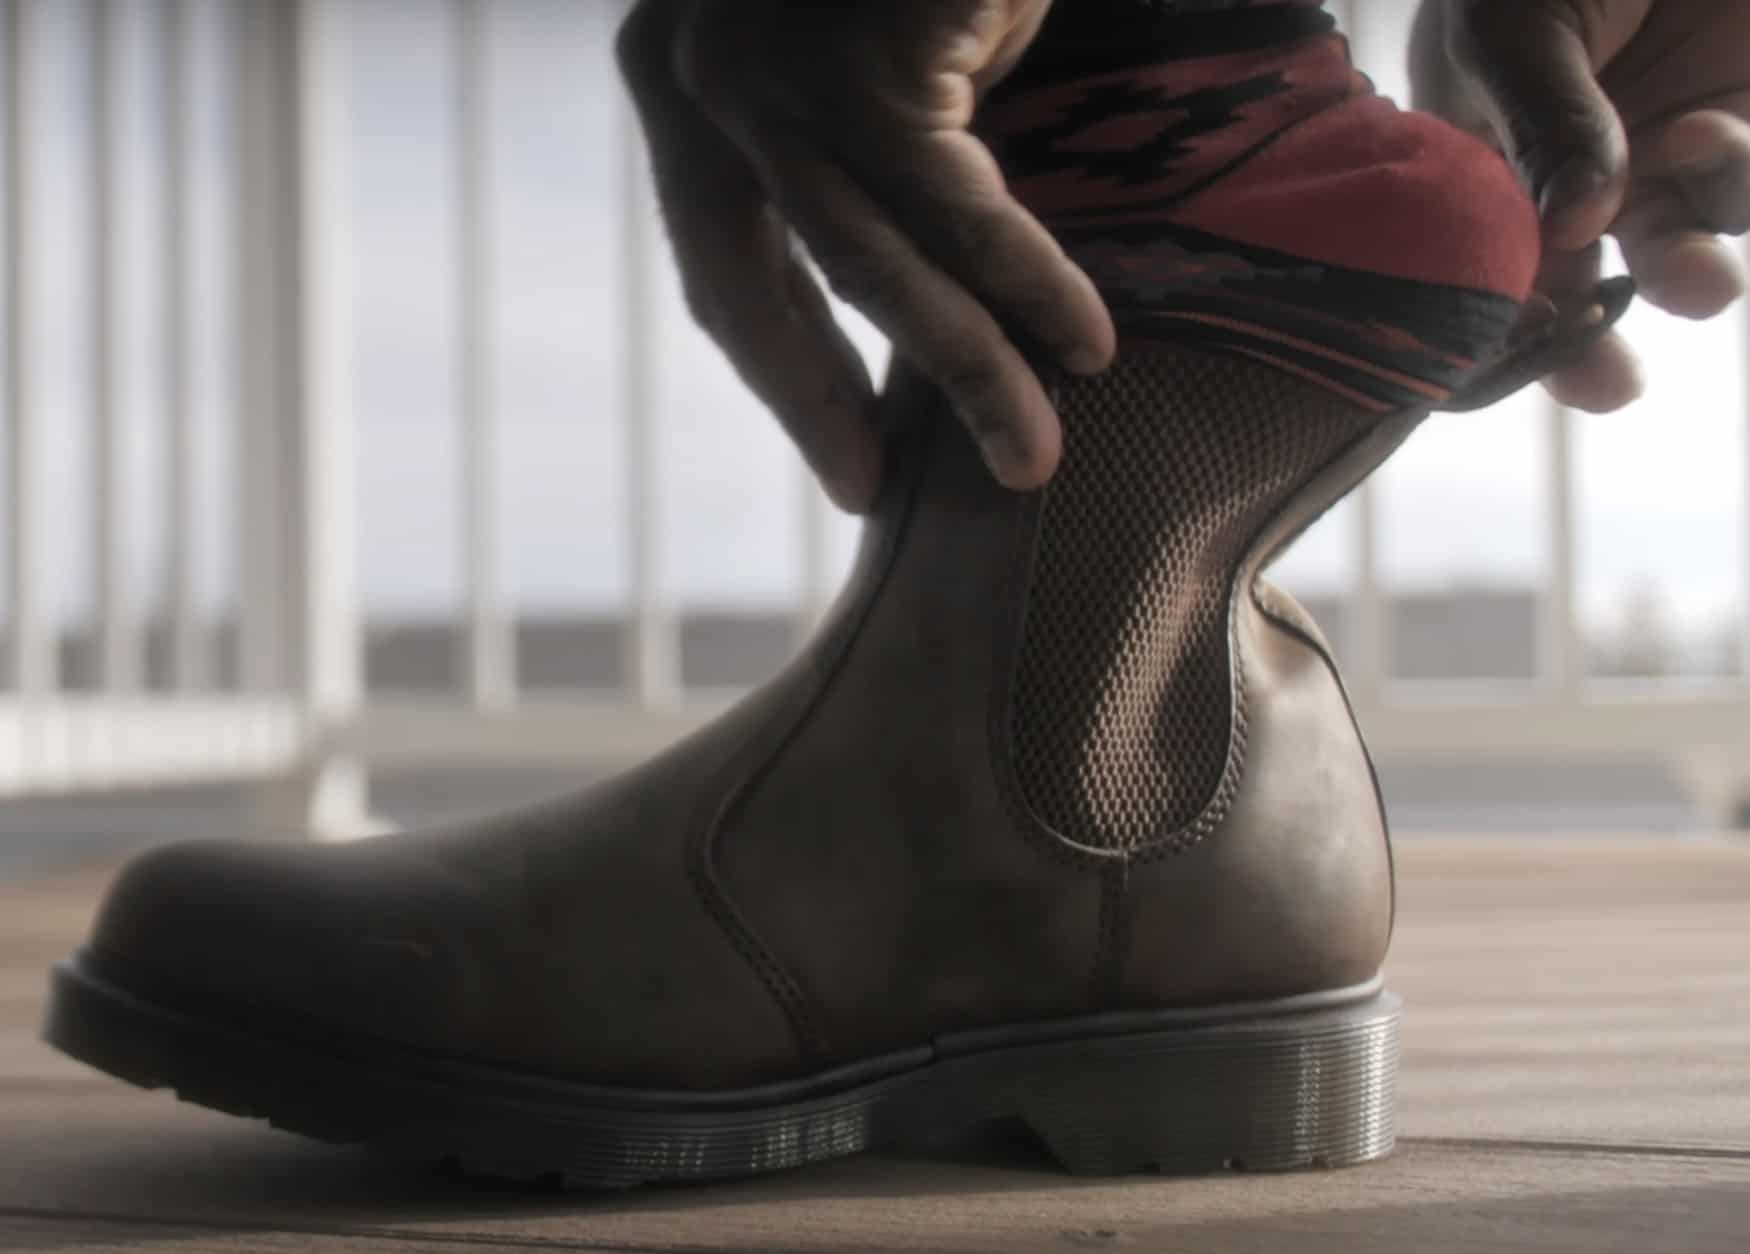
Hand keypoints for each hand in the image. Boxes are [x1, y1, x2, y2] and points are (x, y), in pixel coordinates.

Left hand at [616, 0, 1114, 511]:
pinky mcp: (858, 67)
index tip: (848, 454)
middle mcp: (692, 76)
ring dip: (966, 377)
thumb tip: (914, 290)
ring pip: (868, 270)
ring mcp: (763, 69)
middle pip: (750, 296)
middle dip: (816, 410)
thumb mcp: (867, 58)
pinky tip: (1084, 346)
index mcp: (679, 83)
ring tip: (1030, 457)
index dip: (790, 373)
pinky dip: (1030, 288)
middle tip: (872, 496)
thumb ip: (854, 157)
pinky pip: (958, 217)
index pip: (728, 270)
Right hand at [1411, 0, 1749, 410]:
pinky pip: (1748, 190)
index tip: (1522, 367)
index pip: (1492, 274)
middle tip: (1609, 383)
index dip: (1507, 333)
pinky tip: (1705, 141)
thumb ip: (1544, 126)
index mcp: (1490, 170)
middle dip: (1596, 348)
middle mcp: (1578, 181)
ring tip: (1684, 240)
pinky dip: (1733, 182)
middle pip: (1586, 292)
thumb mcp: (1515, 29)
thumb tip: (1578, 225)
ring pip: (1686, 249)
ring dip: (1687, 268)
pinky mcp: (1747, 121)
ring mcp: (1666, 154)